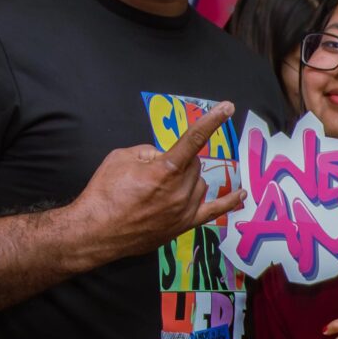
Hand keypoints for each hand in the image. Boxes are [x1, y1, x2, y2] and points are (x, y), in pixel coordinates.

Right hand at [70, 101, 245, 261]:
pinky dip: (229, 202)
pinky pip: (213, 212)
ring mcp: (183, 210)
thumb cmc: (104, 194)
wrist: (95, 232)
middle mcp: (179, 191)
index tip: (227, 107)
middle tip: (151, 173)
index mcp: (165, 170)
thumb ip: (149, 152)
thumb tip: (162, 158)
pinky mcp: (182, 225)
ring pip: (199, 183)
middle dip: (177, 162)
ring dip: (185, 180)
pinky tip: (242, 195)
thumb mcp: (121, 158)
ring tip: (157, 190)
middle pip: (193, 164)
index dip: (212, 120)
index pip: (194, 139)